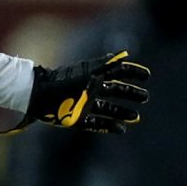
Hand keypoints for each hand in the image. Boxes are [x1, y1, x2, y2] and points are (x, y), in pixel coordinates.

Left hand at [16, 50, 149, 133]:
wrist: (40, 96)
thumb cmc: (64, 82)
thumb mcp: (88, 72)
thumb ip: (106, 65)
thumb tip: (124, 56)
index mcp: (94, 76)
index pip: (118, 72)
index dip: (132, 73)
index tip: (146, 76)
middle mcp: (90, 90)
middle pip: (115, 91)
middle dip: (130, 93)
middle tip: (145, 98)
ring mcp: (84, 105)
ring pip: (108, 108)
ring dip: (122, 112)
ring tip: (136, 116)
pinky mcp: (77, 119)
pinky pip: (96, 123)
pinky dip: (108, 126)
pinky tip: (122, 129)